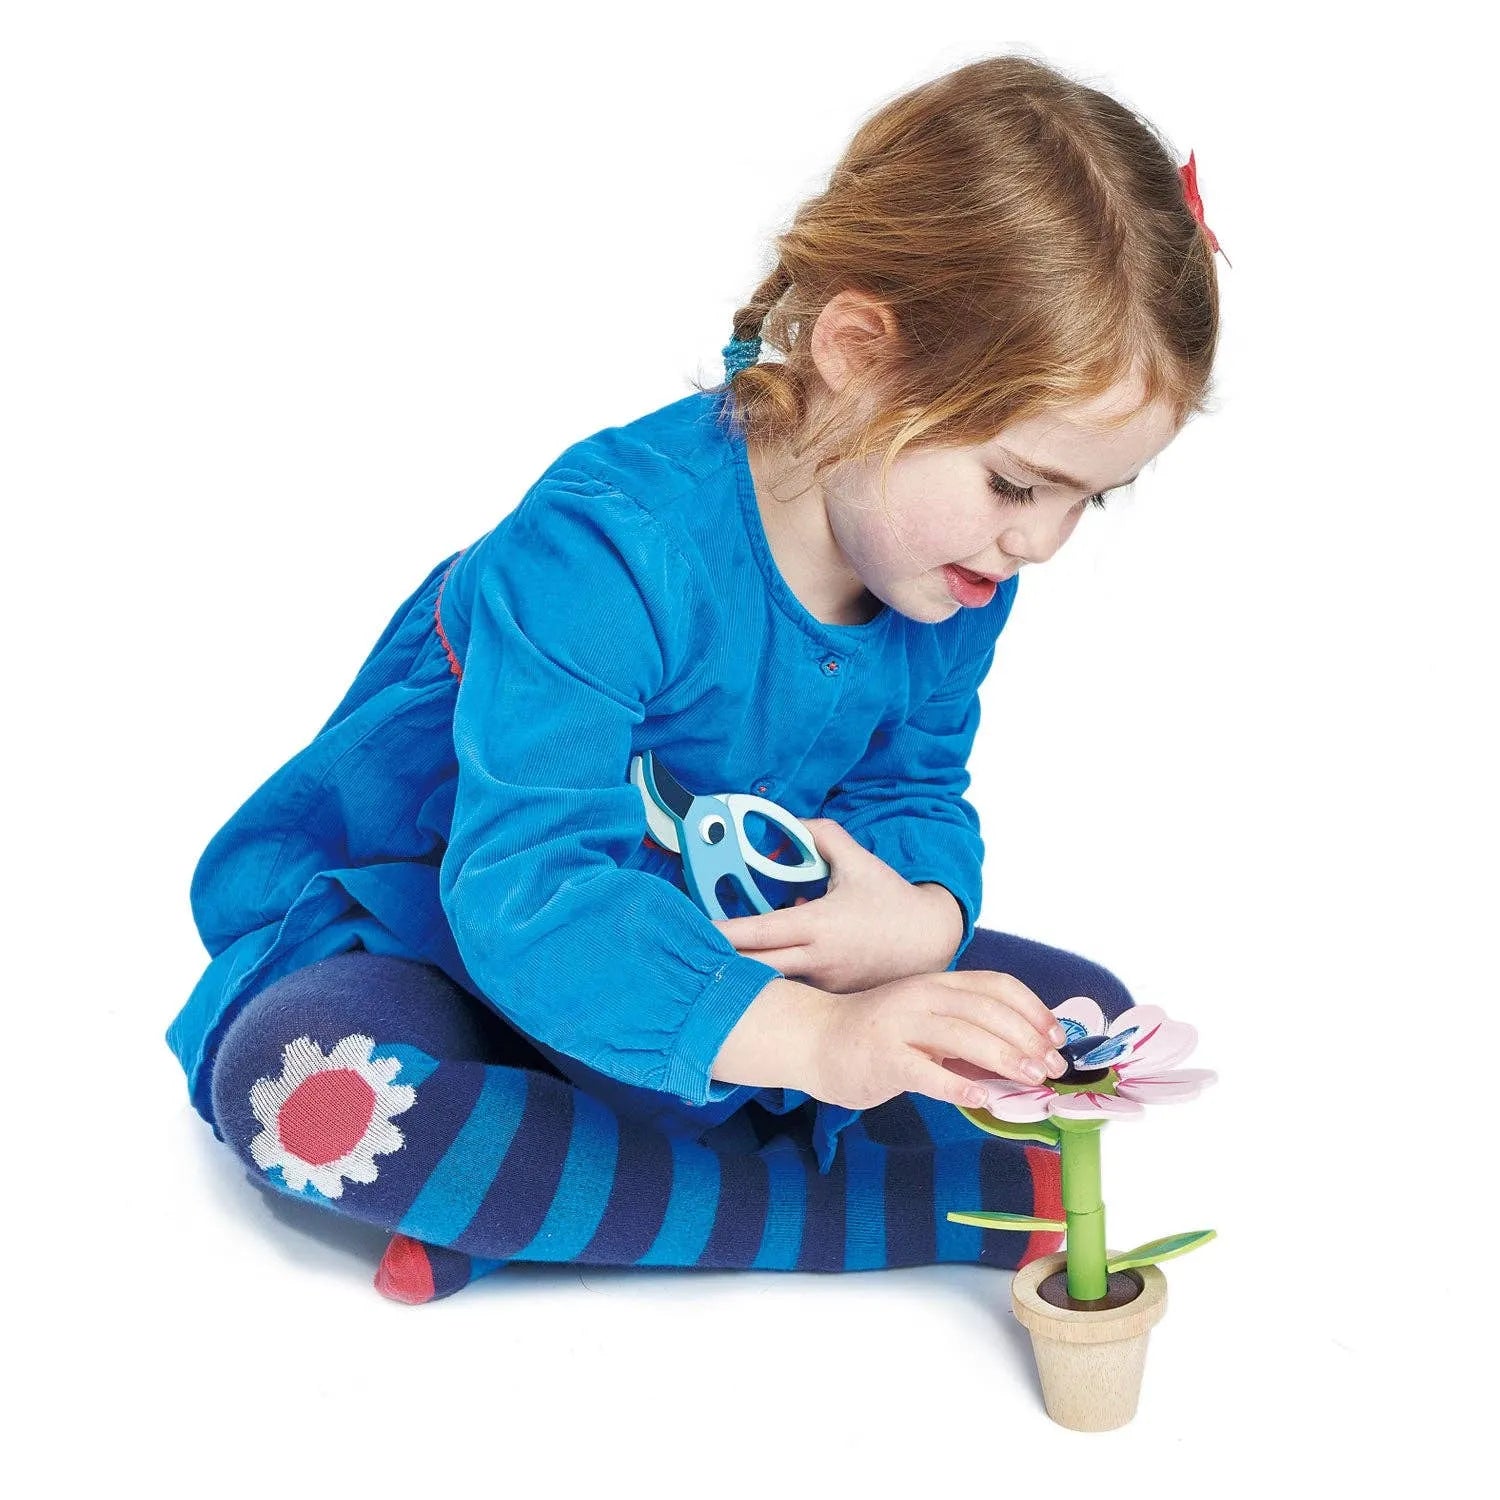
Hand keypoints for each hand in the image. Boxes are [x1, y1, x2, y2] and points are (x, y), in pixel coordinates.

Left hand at [710, 818, 963, 992]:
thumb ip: (820, 834)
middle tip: (691, 953)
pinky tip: (766, 969)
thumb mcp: (857, 859)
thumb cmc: (890, 900)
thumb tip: (788, 822)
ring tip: (719, 964)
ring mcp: (823, 984)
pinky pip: (794, 989)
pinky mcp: (831, 998)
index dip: (723, 932)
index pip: (759, 932)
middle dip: (720, 962)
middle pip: (754, 968)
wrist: (929, 940)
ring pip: (772, 983)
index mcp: (818, 924)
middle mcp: (816, 959)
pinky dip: (775, 980)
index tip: (696, 931)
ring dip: (746, 974)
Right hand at [805, 969, 1070, 1110]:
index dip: (1033, 1009)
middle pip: (987, 1009)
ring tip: (1031, 1081)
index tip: (1057, 1038)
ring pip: (963, 1035)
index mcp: (937, 984)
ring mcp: (900, 1025)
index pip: (997, 985)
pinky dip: (957, 1087)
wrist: (816, 1039)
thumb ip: (966, 1032)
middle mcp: (921, 997)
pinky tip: (981, 1100)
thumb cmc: (878, 1036)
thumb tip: (1024, 1056)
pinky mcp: (882, 1058)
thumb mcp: (926, 1022)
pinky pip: (925, 1072)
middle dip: (1027, 1038)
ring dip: (1004, 1059)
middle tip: (1051, 1068)